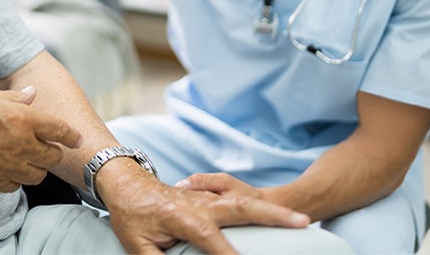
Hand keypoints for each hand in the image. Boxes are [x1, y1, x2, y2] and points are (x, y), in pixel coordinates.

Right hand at [0, 85, 81, 191]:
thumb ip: (13, 98)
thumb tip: (32, 94)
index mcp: (22, 118)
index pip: (59, 129)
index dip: (71, 134)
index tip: (76, 137)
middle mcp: (20, 144)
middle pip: (52, 156)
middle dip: (54, 151)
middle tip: (48, 145)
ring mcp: (7, 165)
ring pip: (37, 175)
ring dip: (37, 167)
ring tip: (30, 159)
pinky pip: (15, 186)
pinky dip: (16, 180)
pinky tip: (9, 170)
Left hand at [100, 165, 308, 253]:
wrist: (126, 182)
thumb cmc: (131, 216)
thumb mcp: (137, 245)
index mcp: (180, 215)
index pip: (208, 236)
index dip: (226, 253)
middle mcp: (200, 204)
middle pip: (240, 207)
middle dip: (271, 215)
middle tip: (301, 223)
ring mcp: (208, 199)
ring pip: (246, 201)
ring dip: (275, 210)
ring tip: (304, 219)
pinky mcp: (211, 200)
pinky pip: (240, 203)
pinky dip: (264, 210)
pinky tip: (285, 218)